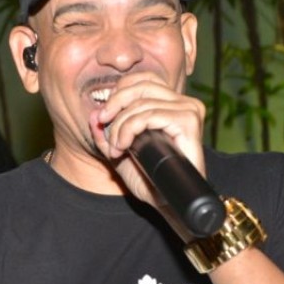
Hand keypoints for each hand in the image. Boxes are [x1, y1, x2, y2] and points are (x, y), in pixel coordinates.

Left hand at [91, 73, 206, 208]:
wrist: (169, 204)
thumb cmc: (150, 180)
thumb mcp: (120, 153)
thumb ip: (106, 134)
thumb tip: (93, 114)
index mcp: (171, 104)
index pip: (142, 79)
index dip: (118, 92)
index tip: (103, 116)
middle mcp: (184, 103)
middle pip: (141, 85)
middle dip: (115, 105)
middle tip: (104, 128)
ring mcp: (189, 111)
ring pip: (142, 102)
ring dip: (120, 126)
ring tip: (116, 148)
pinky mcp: (189, 122)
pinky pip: (150, 115)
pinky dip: (130, 129)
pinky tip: (124, 147)